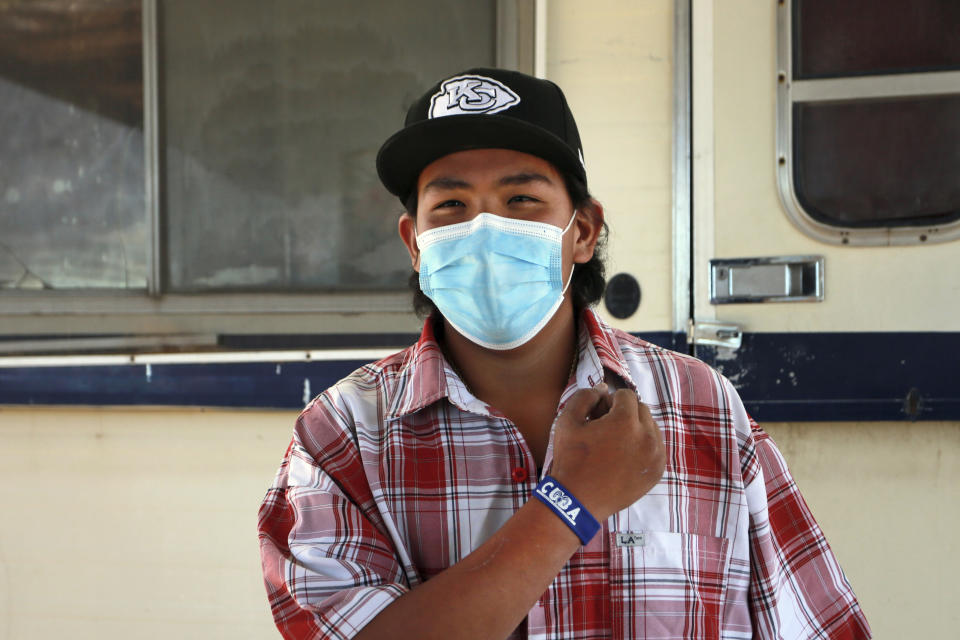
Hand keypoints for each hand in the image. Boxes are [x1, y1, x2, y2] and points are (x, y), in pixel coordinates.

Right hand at [549, 384, 665, 519]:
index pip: (626, 395)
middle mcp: (647, 436)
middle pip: (642, 409)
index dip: (609, 402)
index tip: (598, 416)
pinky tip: (624, 457)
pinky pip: (656, 447)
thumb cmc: (571, 459)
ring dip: (636, 428)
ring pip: (651, 427)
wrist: (577, 501)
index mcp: (626, 422)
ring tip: (615, 444)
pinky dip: (643, 447)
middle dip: (625, 413)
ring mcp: (656, 455)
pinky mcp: (658, 471)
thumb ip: (585, 396)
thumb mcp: (567, 421)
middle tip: (605, 428)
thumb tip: (603, 387)